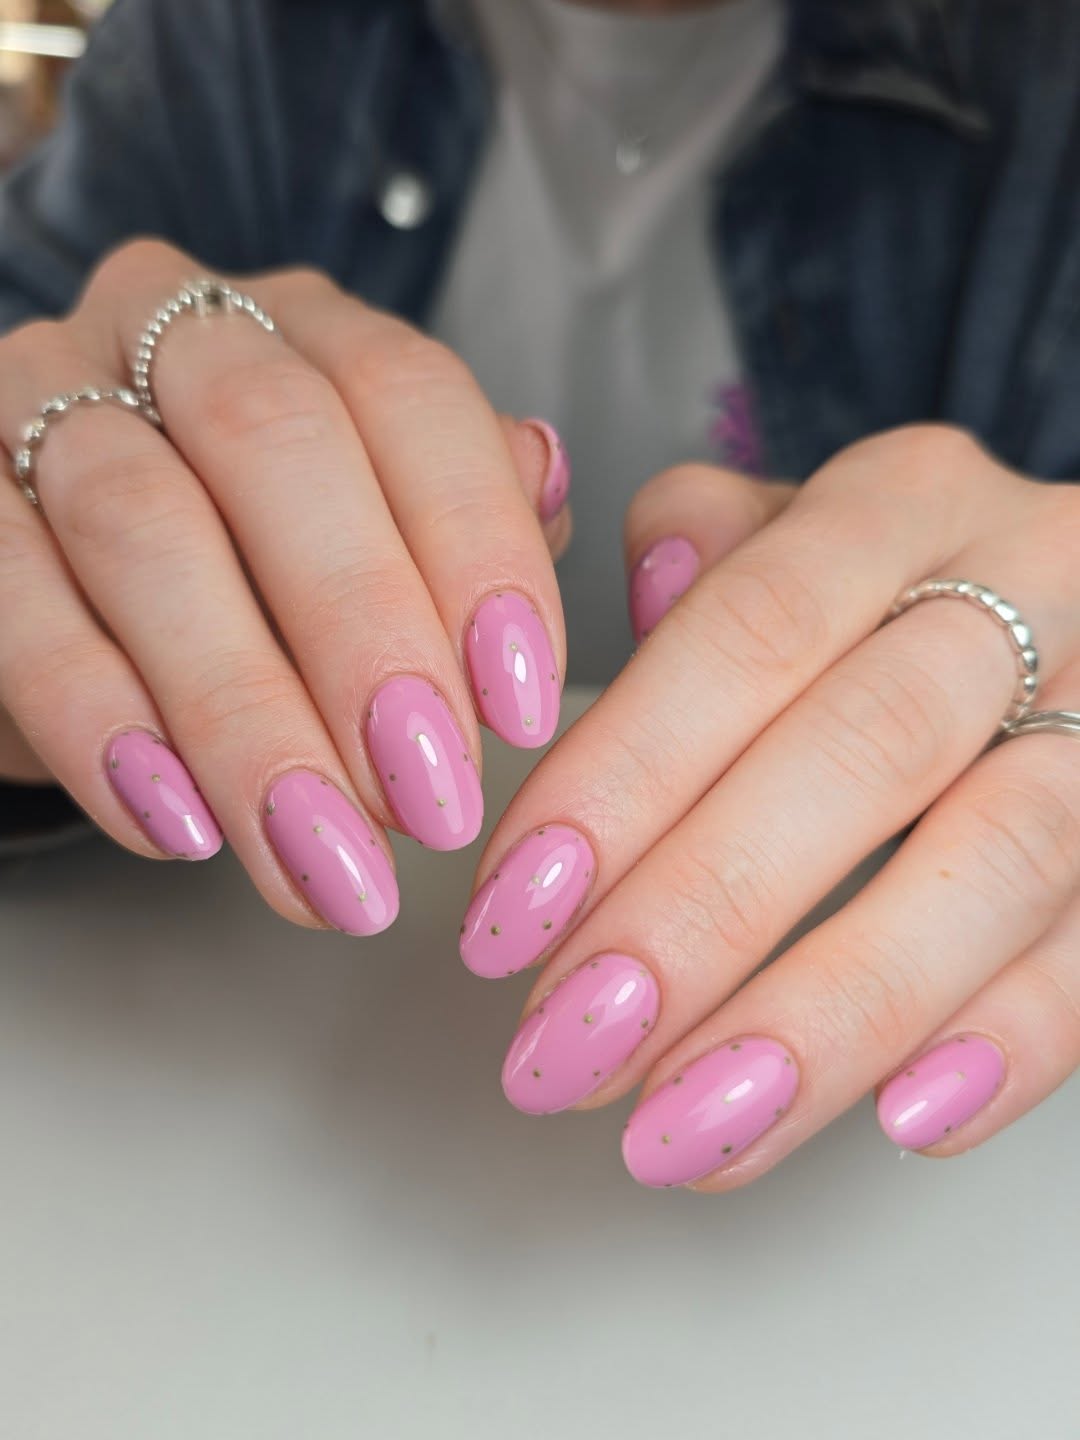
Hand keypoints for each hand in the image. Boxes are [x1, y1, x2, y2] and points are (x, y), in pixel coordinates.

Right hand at [0, 241, 569, 934]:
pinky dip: (101, 724)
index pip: (407, 394)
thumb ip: (465, 504)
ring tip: (318, 851)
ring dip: (243, 709)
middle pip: (275, 442)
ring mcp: (42, 403)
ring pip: (139, 525)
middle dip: (363, 634)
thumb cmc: (257, 561)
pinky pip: (13, 602)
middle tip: (428, 801)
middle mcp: (171, 333)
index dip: (474, 549)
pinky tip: (178, 824)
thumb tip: (544, 483)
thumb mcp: (377, 525)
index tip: (520, 710)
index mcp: (305, 328)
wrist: (73, 583)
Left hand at [461, 428, 1079, 1185]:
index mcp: (904, 501)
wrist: (1064, 607)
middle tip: (573, 1043)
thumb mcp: (794, 526)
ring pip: (995, 861)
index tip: (510, 915)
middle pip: (864, 749)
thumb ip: (708, 543)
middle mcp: (1032, 584)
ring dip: (828, 1014)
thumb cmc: (884, 593)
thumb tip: (648, 586)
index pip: (748, 630)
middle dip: (702, 914)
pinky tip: (896, 1121)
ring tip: (688, 1126)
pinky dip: (1008, 1041)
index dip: (623, 778)